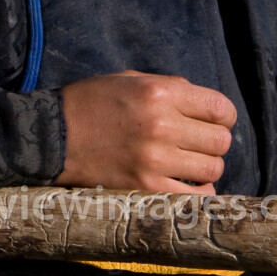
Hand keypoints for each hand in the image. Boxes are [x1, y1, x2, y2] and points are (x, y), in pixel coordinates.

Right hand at [56, 70, 235, 193]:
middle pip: (221, 141)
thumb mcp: (130, 79)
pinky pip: (194, 197)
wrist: (53, 136)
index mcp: (160, 92)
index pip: (220, 108)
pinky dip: (198, 192)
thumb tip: (203, 102)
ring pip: (212, 168)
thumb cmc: (91, 102)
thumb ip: (170, 86)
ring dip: (206, 166)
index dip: (223, 116)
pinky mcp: (145, 188)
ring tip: (190, 163)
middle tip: (199, 143)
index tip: (215, 121)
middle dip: (215, 141)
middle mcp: (162, 125)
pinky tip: (188, 184)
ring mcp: (155, 160)